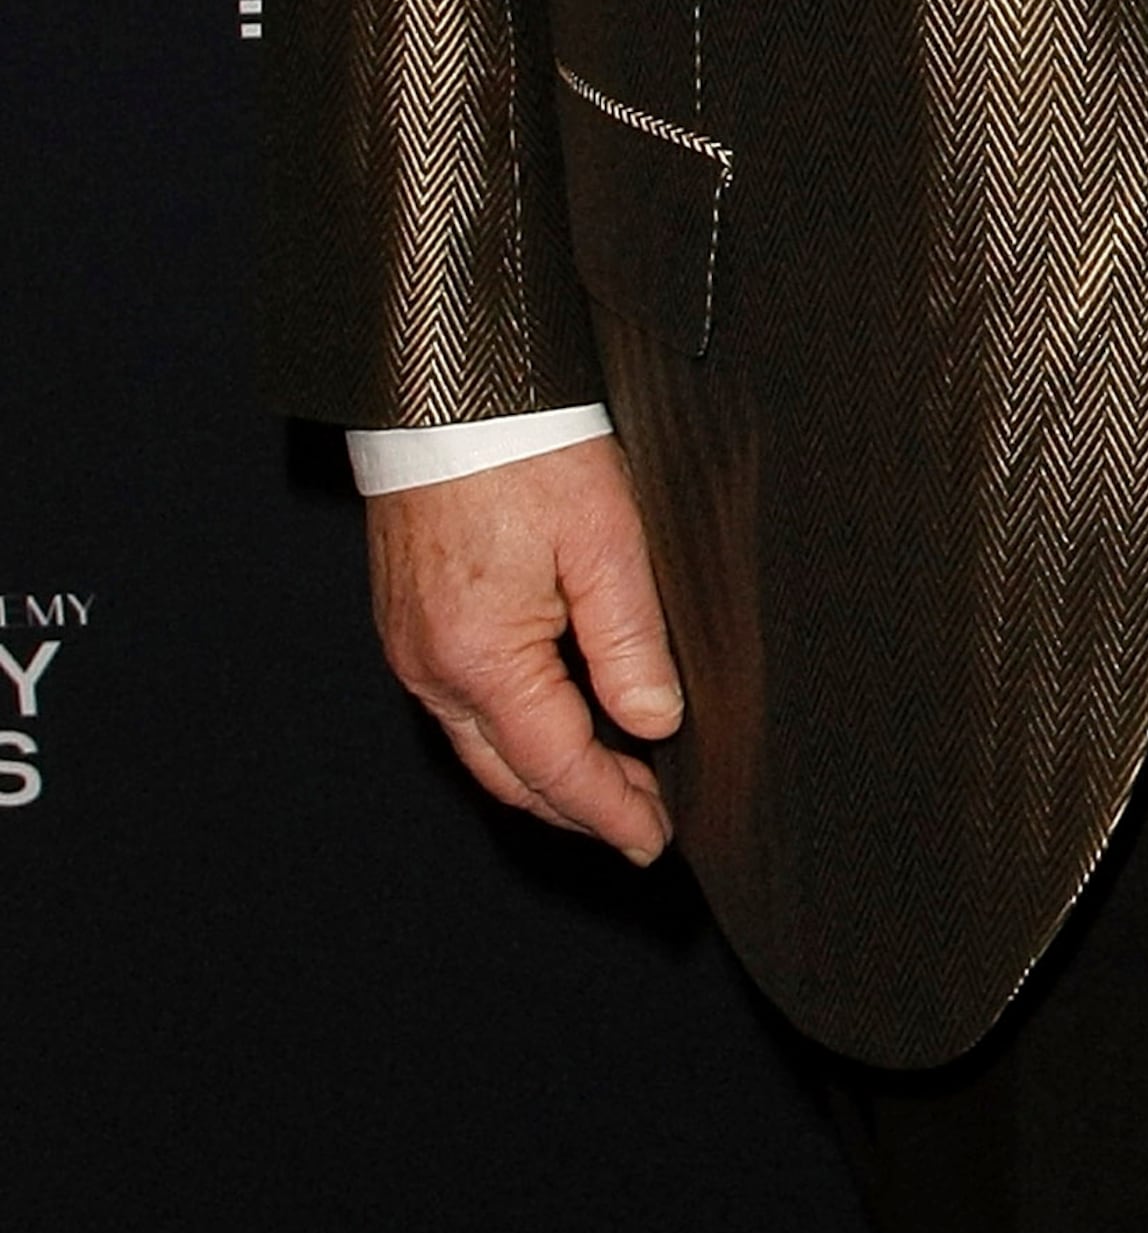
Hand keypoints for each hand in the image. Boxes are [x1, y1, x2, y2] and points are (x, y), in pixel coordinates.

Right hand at [366, 434, 682, 864]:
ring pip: (481, 748)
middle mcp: (433, 669)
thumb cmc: (526, 450)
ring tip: (608, 783)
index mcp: (483, 658)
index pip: (557, 768)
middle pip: (511, 776)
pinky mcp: (406, 623)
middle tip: (640, 822)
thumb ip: (631, 641)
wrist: (448, 392)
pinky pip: (459, 709)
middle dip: (578, 808)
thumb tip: (656, 722)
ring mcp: (411, 649)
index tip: (656, 839)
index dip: (611, 811)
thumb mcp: (606, 539)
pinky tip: (551, 725)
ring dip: (543, 776)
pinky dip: (510, 735)